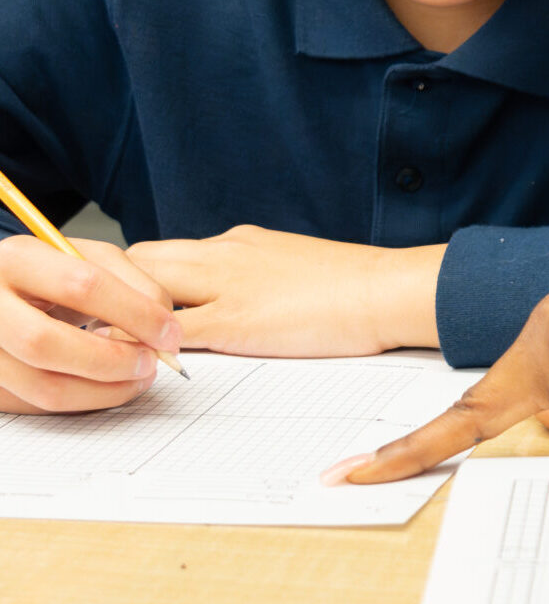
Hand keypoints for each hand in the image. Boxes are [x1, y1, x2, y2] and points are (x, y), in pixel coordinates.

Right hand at [0, 233, 180, 412]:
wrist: (5, 291)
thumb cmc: (54, 274)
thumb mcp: (91, 260)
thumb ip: (134, 284)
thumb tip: (165, 328)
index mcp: (18, 260)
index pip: (81, 286)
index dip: (135, 314)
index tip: (169, 334)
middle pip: (46, 344)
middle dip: (112, 360)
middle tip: (150, 363)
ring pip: (40, 386)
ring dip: (101, 392)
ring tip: (135, 379)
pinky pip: (35, 405)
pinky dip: (79, 402)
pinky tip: (105, 389)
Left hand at [128, 226, 444, 357]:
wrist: (388, 289)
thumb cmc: (358, 287)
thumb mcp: (296, 268)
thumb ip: (259, 279)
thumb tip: (239, 304)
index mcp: (241, 241)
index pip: (165, 251)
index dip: (137, 278)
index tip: (125, 304)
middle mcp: (225, 252)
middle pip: (140, 258)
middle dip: (115, 289)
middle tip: (104, 324)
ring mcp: (226, 283)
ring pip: (141, 285)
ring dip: (120, 312)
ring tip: (110, 344)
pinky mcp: (233, 320)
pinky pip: (165, 330)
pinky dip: (141, 343)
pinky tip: (132, 362)